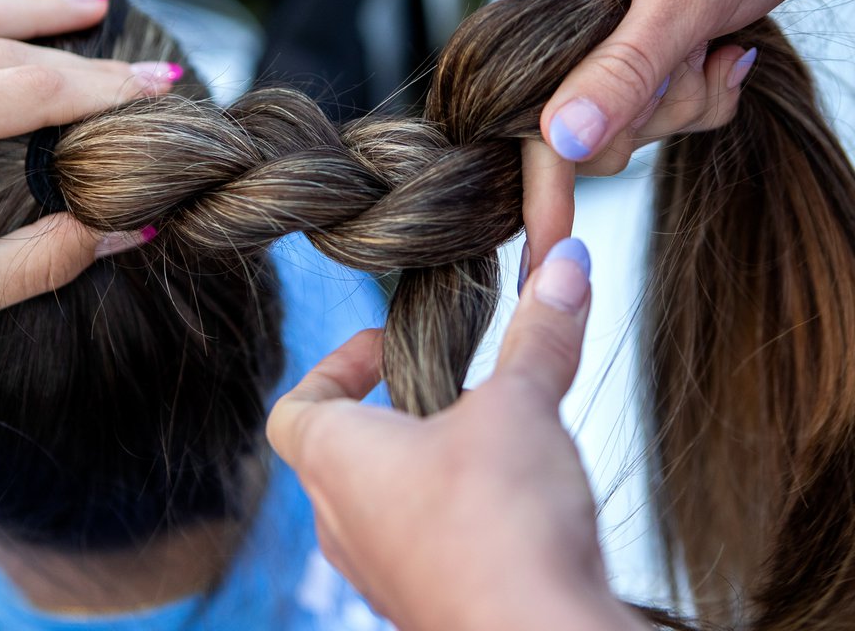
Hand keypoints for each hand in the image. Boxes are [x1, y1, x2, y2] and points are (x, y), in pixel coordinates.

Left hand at [267, 239, 644, 630]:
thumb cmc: (500, 529)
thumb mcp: (522, 407)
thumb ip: (539, 334)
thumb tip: (565, 263)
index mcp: (336, 464)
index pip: (294, 407)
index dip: (333, 366)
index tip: (386, 344)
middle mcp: (344, 524)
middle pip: (339, 452)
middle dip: (391, 410)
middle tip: (446, 383)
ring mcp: (381, 574)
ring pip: (380, 504)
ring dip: (424, 465)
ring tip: (487, 437)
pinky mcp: (425, 606)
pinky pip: (422, 548)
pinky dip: (454, 516)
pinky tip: (514, 503)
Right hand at [509, 0, 854, 263]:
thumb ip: (624, 72)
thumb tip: (561, 142)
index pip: (528, 96)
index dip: (543, 175)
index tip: (542, 249)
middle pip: (571, 118)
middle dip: (647, 113)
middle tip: (697, 63)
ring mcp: (585, 20)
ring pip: (614, 118)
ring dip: (678, 102)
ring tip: (717, 48)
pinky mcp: (620, 36)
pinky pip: (641, 103)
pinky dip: (688, 95)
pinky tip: (719, 53)